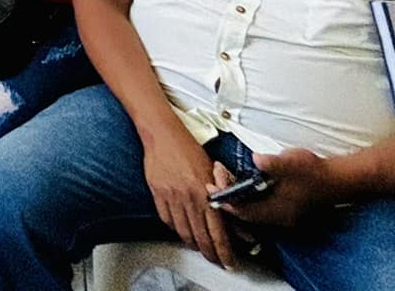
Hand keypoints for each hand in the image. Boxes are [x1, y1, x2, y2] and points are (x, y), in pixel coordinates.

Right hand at [143, 124, 234, 268]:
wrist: (163, 134)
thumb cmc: (189, 148)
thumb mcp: (213, 172)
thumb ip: (225, 199)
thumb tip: (237, 222)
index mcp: (206, 193)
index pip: (218, 232)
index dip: (224, 251)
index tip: (229, 261)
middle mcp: (189, 198)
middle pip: (201, 237)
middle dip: (211, 254)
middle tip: (216, 260)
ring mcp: (172, 198)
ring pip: (184, 232)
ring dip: (194, 244)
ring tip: (200, 247)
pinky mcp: (158, 195)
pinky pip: (167, 220)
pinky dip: (176, 229)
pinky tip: (182, 229)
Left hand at [218, 148, 339, 229]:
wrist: (336, 179)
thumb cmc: (314, 171)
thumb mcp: (291, 163)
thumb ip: (272, 163)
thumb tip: (256, 159)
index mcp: (278, 210)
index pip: (244, 211)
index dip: (226, 200)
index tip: (210, 187)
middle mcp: (278, 217)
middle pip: (245, 213)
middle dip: (228, 198)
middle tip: (215, 179)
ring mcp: (282, 215)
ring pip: (252, 211)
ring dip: (238, 197)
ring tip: (225, 179)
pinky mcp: (285, 208)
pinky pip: (260, 207)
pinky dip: (248, 196)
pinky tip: (243, 182)